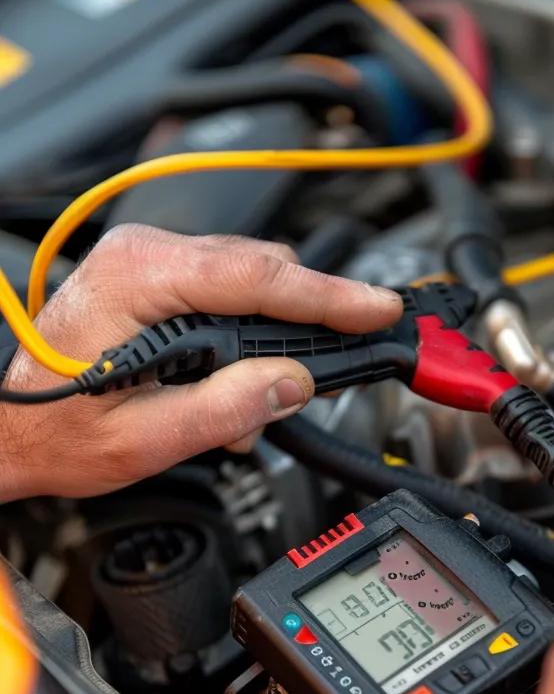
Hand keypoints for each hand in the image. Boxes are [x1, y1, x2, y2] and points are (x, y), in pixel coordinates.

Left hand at [0, 224, 401, 499]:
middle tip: (321, 378)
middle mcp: (144, 255)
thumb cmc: (54, 430)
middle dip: (301, 327)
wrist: (8, 427)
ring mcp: (150, 261)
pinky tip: (230, 385)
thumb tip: (292, 383)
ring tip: (250, 405)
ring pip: (250, 283)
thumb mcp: (146, 438)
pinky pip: (227, 293)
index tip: (377, 309)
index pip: (258, 277)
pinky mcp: (157, 278)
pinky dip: (245, 338)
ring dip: (268, 341)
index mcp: (139, 279)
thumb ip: (226, 407)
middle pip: (262, 271)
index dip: (328, 296)